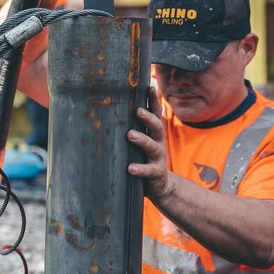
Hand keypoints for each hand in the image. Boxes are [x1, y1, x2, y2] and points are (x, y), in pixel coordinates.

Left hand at [127, 86, 171, 200]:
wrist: (161, 186)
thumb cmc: (145, 159)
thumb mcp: (142, 142)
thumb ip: (133, 128)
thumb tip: (112, 109)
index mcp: (154, 134)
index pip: (156, 114)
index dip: (154, 100)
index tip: (150, 87)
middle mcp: (158, 143)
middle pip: (157, 127)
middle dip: (148, 117)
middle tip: (137, 110)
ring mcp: (158, 158)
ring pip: (152, 146)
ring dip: (142, 140)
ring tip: (130, 135)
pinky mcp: (156, 173)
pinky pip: (149, 170)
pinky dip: (140, 169)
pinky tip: (131, 168)